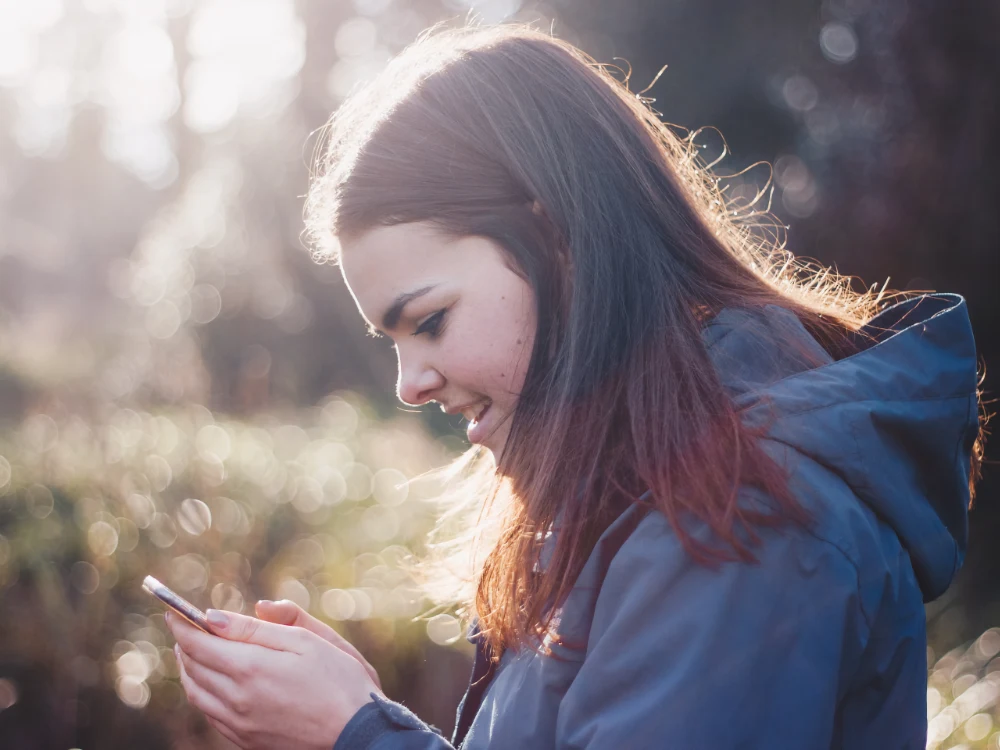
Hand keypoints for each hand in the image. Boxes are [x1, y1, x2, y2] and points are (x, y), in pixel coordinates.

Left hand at [167, 608, 378, 749]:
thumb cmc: (339, 680)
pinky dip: (201, 693)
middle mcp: (236, 699)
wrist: (357, 733)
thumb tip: (214, 616)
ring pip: (196, 694)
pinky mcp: (246, 741)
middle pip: (192, 667)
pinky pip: (210, 714)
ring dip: (188, 669)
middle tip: (183, 627)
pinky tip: (211, 683)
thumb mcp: (305, 641)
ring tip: (192, 652)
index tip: (173, 610)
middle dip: (184, 643)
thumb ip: (258, 627)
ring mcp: (239, 724)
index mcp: (250, 668)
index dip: (182, 624)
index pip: (198, 643)